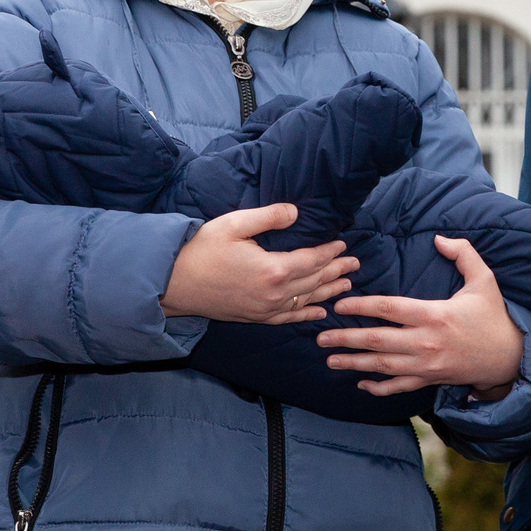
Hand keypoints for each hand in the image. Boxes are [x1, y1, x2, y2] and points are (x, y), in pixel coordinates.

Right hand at [161, 204, 357, 324]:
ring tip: (347, 284)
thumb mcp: (235, 224)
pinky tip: (319, 313)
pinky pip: (288, 318)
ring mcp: (265, 310)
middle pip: (314, 281)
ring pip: (306, 301)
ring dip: (328, 291)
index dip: (330, 252)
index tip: (343, 244)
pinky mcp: (255, 318)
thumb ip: (269, 216)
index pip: (312, 260)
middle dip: (337, 271)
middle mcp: (274, 294)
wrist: (174, 284)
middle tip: (355, 263)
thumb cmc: (202, 250)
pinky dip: (307, 315)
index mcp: (273, 269)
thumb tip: (296, 213)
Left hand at [317, 237, 524, 399]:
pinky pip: (399, 386)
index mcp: (434, 314)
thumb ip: (462, 253)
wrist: (509, 357)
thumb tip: (439, 237)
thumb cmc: (493, 316)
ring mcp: (426, 364)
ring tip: (330, 358)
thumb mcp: (484, 279)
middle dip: (346, 338)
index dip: (361, 305)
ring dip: (353, 363)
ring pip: (382, 366)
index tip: (339, 303)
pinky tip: (360, 383)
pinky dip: (378, 387)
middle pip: (377, 340)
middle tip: (320, 335)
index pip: (389, 309)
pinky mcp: (430, 379)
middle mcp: (425, 342)